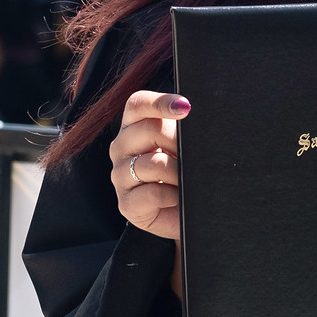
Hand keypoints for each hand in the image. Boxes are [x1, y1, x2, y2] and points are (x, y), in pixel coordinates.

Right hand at [109, 90, 189, 239]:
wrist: (184, 215)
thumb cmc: (184, 174)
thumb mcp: (182, 146)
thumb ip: (181, 129)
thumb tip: (190, 114)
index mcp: (133, 127)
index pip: (138, 104)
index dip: (160, 102)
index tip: (185, 107)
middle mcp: (121, 147)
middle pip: (150, 130)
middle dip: (179, 141)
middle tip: (195, 155)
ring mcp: (120, 176)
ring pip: (155, 163)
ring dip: (180, 172)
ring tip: (188, 180)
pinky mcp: (126, 204)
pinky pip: (154, 193)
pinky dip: (173, 196)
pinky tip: (177, 198)